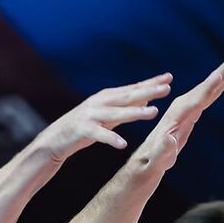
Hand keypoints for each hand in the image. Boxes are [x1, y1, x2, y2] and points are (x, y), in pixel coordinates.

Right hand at [35, 74, 173, 162]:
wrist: (55, 139)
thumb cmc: (83, 128)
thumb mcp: (106, 115)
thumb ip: (124, 108)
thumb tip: (145, 101)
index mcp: (106, 97)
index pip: (132, 88)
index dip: (150, 83)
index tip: (168, 78)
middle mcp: (100, 102)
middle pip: (127, 96)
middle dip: (148, 92)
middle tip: (167, 88)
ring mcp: (91, 115)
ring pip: (117, 113)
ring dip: (136, 112)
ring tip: (153, 112)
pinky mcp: (82, 130)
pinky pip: (100, 135)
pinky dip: (111, 139)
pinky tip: (123, 144)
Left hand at [133, 54, 223, 169]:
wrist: (145, 163)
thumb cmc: (152, 163)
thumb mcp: (158, 159)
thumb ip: (163, 150)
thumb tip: (170, 139)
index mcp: (176, 116)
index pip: (197, 98)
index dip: (211, 86)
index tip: (223, 73)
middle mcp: (180, 108)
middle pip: (205, 88)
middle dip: (222, 73)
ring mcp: (184, 110)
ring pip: (207, 89)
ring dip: (223, 76)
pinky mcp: (187, 114)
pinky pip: (205, 97)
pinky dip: (217, 87)